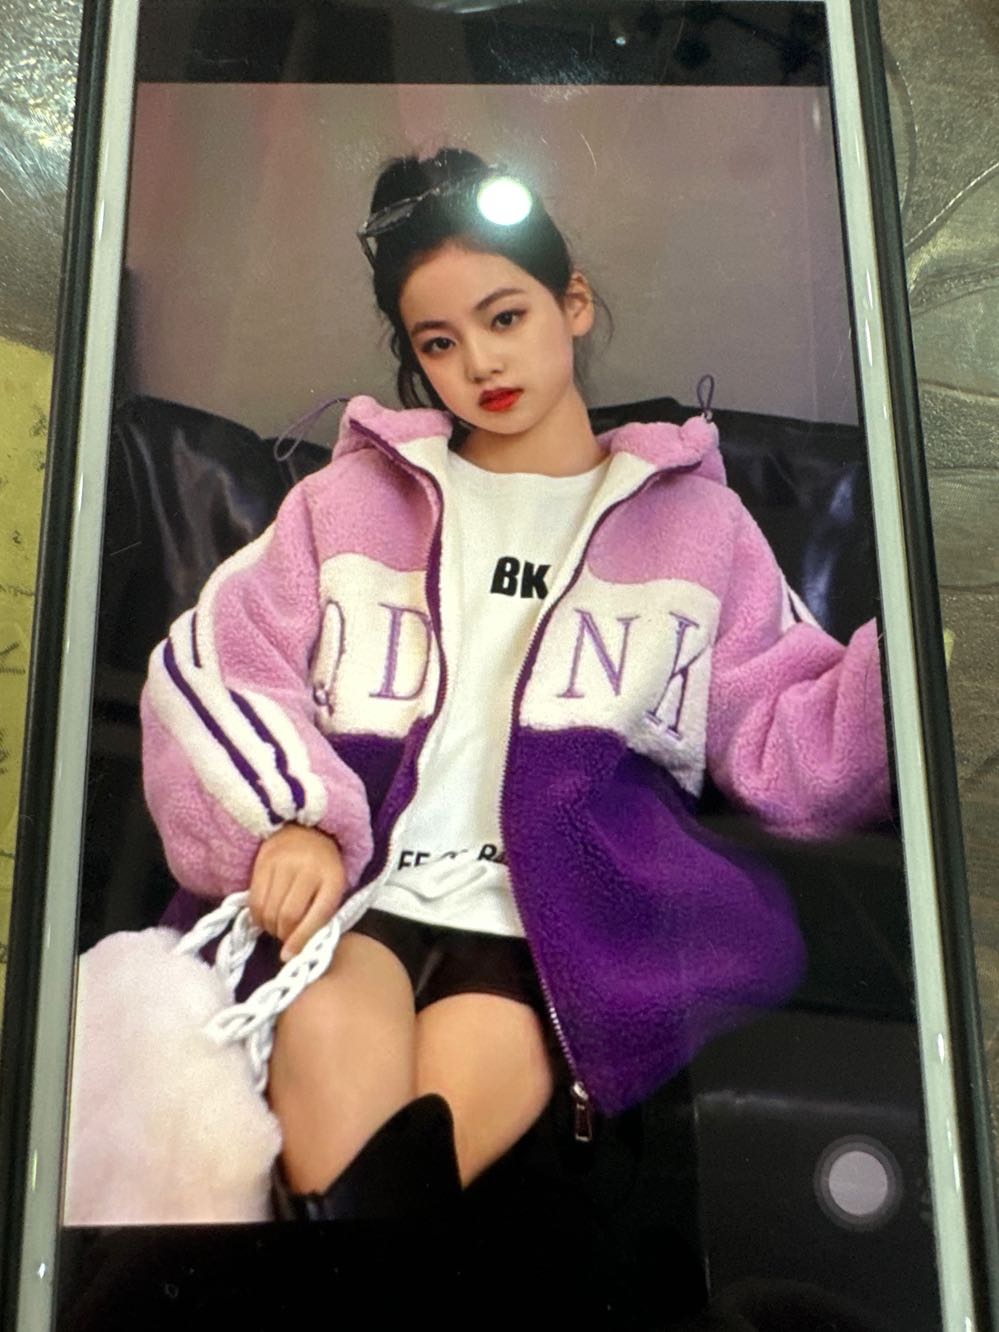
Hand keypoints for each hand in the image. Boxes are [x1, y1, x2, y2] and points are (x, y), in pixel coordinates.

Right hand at [248, 824, 346, 961]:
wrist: (308, 829)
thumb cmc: (323, 867)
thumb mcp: (332, 888)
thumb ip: (320, 915)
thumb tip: (295, 951)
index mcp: (333, 878)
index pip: (317, 916)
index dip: (302, 940)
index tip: (289, 956)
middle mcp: (308, 868)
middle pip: (288, 915)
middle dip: (283, 935)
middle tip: (284, 937)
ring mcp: (284, 862)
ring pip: (269, 909)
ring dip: (269, 927)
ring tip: (275, 926)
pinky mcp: (264, 861)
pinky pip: (255, 899)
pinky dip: (256, 915)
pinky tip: (263, 916)